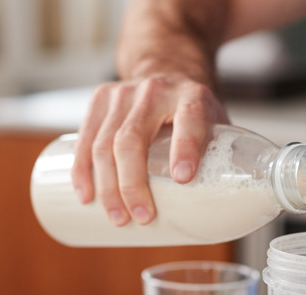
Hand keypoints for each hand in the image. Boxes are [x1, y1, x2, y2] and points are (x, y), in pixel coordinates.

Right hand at [70, 73, 227, 225]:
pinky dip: (82, 170)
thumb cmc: (193, 108)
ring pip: (105, 143)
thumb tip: (222, 212)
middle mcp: (156, 90)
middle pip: (133, 139)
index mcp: (192, 95)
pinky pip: (85, 138)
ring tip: (118, 217)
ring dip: (107, 186)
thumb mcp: (215, 121)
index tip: (184, 178)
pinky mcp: (100, 98)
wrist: (167, 66)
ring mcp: (123, 93)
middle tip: (143, 217)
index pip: (189, 119)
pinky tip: (86, 194)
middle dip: (133, 184)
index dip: (185, 147)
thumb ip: (219, 156)